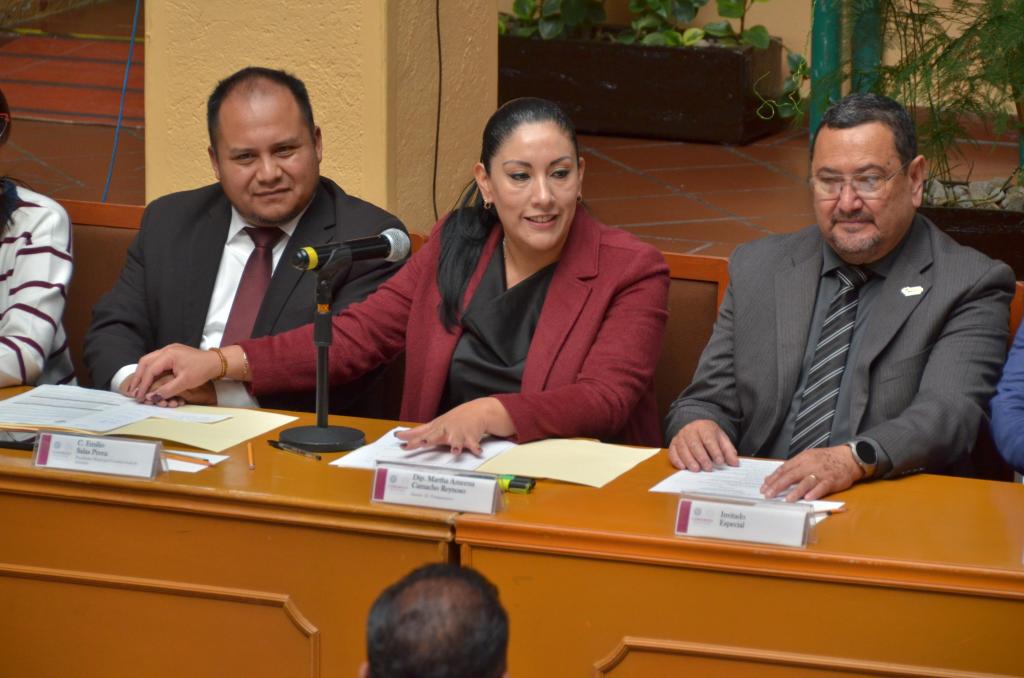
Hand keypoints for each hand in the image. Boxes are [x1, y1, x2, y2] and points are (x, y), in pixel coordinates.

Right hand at [124, 343, 221, 403]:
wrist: (216, 362)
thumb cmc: (203, 370)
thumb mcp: (185, 382)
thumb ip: (167, 390)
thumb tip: (152, 397)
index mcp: (169, 354)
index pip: (150, 370)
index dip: (143, 384)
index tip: (139, 396)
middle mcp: (167, 350)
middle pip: (145, 362)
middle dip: (138, 377)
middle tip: (133, 390)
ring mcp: (170, 350)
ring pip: (149, 361)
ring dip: (143, 373)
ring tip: (139, 386)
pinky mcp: (173, 354)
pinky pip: (157, 361)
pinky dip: (151, 371)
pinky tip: (149, 379)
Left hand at [395, 397, 514, 456]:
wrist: (477, 411)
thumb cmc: (452, 421)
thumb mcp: (436, 424)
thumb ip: (419, 432)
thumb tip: (400, 437)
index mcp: (436, 428)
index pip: (420, 433)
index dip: (409, 436)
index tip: (398, 437)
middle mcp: (446, 431)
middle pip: (436, 435)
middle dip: (429, 439)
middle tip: (423, 443)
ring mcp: (459, 433)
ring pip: (457, 440)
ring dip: (456, 445)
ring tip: (455, 451)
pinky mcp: (471, 437)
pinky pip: (474, 444)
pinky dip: (476, 447)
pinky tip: (478, 452)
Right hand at [667, 419, 738, 470]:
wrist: (696, 427)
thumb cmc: (709, 435)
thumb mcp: (721, 439)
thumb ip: (728, 451)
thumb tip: (735, 463)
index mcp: (704, 427)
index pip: (708, 439)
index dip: (714, 451)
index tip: (720, 461)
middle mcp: (690, 430)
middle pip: (694, 443)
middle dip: (701, 457)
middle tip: (708, 468)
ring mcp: (680, 436)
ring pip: (682, 448)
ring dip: (689, 460)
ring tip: (696, 469)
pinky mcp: (673, 443)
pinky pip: (672, 451)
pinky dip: (677, 460)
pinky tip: (683, 467)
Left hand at [761, 444, 864, 500]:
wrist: (848, 457)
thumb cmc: (826, 459)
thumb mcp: (807, 458)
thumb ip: (791, 468)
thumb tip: (773, 477)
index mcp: (802, 459)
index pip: (784, 469)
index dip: (773, 478)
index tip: (764, 487)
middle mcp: (810, 465)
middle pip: (791, 475)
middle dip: (778, 485)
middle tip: (768, 494)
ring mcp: (821, 472)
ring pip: (806, 482)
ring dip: (796, 491)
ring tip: (787, 499)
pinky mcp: (832, 480)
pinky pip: (822, 486)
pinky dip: (815, 492)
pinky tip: (808, 498)